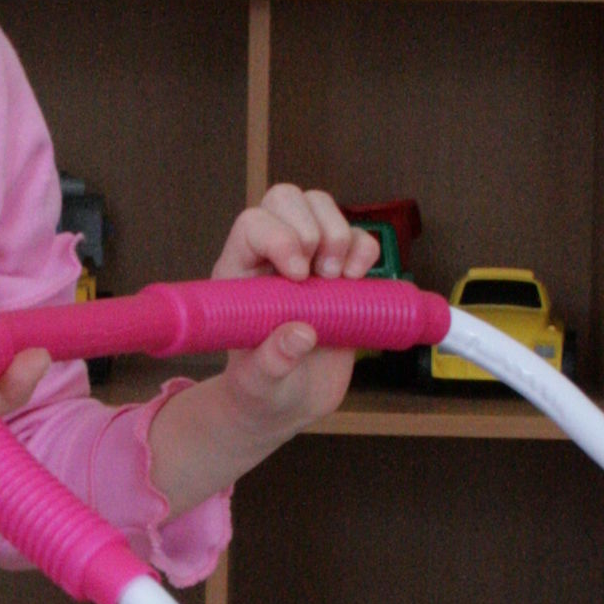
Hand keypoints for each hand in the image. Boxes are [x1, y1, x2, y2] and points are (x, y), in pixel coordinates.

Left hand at [209, 185, 375, 440]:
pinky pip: (357, 235)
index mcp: (238, 274)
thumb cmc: (262, 392)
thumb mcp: (258, 386)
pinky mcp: (340, 271)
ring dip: (339, 234)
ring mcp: (307, 260)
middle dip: (312, 227)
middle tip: (321, 276)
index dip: (279, 237)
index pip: (252, 223)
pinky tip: (358, 278)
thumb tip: (299, 334)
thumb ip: (270, 364)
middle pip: (286, 198)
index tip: (297, 277)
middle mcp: (270, 257)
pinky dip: (365, 248)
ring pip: (321, 205)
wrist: (288, 405)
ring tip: (338, 278)